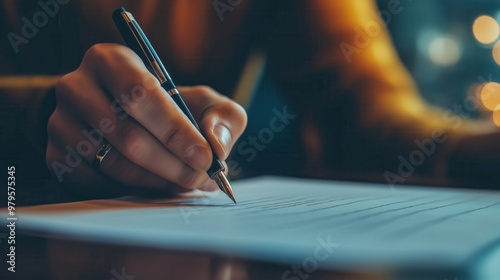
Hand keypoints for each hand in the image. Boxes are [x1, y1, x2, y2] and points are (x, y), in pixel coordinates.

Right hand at [46, 43, 246, 195]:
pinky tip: (154, 185)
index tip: (205, 158)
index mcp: (111, 60)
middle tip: (200, 180)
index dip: (176, 131)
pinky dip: (132, 190)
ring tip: (183, 183)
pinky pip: (97, 183)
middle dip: (172, 164)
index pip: (141, 95)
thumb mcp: (203, 101)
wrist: (119, 114)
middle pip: (127, 135)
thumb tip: (215, 144)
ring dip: (156, 181)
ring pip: (113, 164)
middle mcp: (76, 86)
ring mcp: (60, 123)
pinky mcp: (55, 155)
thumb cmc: (169, 108)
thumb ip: (222, 116)